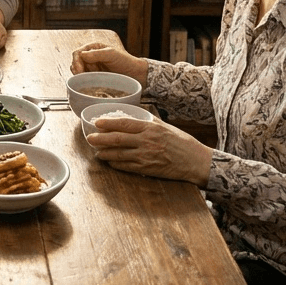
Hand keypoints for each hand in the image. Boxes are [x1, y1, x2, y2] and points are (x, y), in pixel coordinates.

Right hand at [70, 32, 146, 85]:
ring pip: (78, 71)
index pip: (77, 53)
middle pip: (75, 62)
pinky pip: (84, 79)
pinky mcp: (94, 77)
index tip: (79, 71)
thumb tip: (82, 55)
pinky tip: (91, 83)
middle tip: (84, 77)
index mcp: (93, 48)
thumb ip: (97, 54)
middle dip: (78, 70)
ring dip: (82, 76)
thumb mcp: (112, 54)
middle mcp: (91, 56)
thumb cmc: (126, 62)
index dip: (76, 62)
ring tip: (92, 78)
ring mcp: (92, 67)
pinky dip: (84, 81)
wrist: (135, 74)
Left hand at [86, 116, 211, 186]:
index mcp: (150, 128)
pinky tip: (110, 162)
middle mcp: (146, 141)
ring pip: (119, 155)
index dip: (108, 123)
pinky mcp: (147, 169)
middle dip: (100, 139)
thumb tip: (134, 115)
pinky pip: (127, 167)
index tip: (96, 122)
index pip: (124, 124)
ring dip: (105, 154)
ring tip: (97, 152)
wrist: (195, 161)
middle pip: (117, 139)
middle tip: (89, 138)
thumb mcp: (165, 126)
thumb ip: (148, 121)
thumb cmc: (181, 142)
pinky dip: (116, 165)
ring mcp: (146, 157)